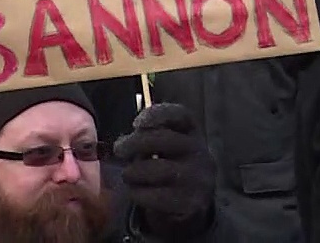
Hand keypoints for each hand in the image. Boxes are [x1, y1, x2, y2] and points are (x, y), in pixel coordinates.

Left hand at [114, 103, 215, 236]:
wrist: (189, 204)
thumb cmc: (166, 165)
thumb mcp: (161, 145)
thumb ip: (146, 136)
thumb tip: (122, 143)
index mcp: (191, 133)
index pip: (181, 115)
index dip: (157, 114)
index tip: (135, 124)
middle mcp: (201, 153)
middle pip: (165, 139)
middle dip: (135, 143)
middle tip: (118, 150)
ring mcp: (199, 179)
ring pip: (159, 169)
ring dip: (134, 171)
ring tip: (127, 174)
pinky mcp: (193, 202)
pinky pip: (158, 196)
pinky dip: (139, 193)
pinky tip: (134, 191)